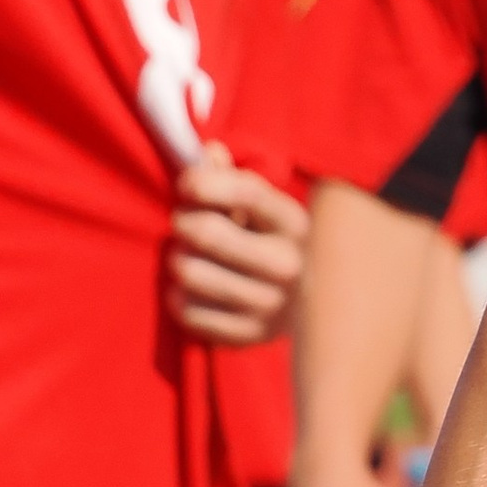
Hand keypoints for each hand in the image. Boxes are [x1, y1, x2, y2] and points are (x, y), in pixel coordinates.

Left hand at [169, 149, 309, 345]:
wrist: (309, 310)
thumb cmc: (272, 244)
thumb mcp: (265, 210)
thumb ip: (233, 179)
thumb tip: (210, 151)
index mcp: (296, 224)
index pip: (246, 192)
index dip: (204, 182)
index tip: (185, 183)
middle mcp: (288, 265)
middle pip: (208, 232)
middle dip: (183, 222)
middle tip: (183, 223)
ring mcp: (270, 304)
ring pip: (190, 272)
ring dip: (177, 260)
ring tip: (185, 256)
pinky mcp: (248, 336)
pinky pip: (188, 311)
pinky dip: (178, 297)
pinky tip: (189, 289)